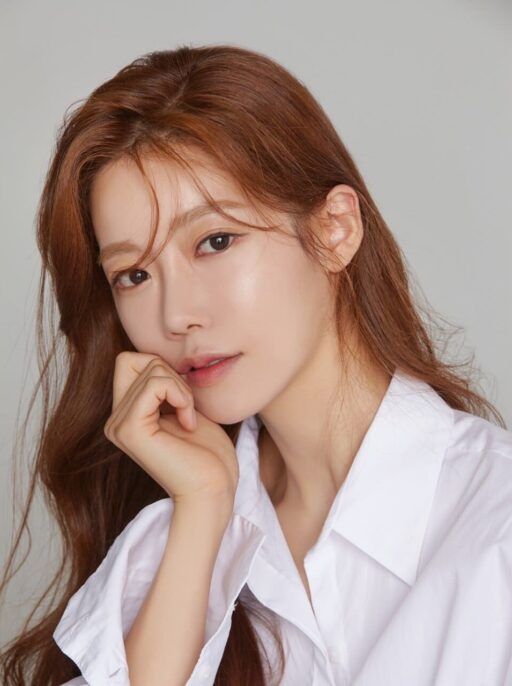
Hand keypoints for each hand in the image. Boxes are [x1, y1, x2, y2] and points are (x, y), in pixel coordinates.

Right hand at [104, 352, 238, 507]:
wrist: (213, 490)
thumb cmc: (207, 454)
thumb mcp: (184, 407)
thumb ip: (166, 385)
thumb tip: (156, 356)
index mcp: (125, 415)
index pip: (130, 360)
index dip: (161, 369)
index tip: (183, 399)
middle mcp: (115, 420)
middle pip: (134, 359)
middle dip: (170, 374)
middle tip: (187, 406)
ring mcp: (119, 426)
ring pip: (150, 370)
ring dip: (181, 389)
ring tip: (190, 418)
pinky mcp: (130, 430)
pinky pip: (155, 385)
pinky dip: (180, 396)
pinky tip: (189, 423)